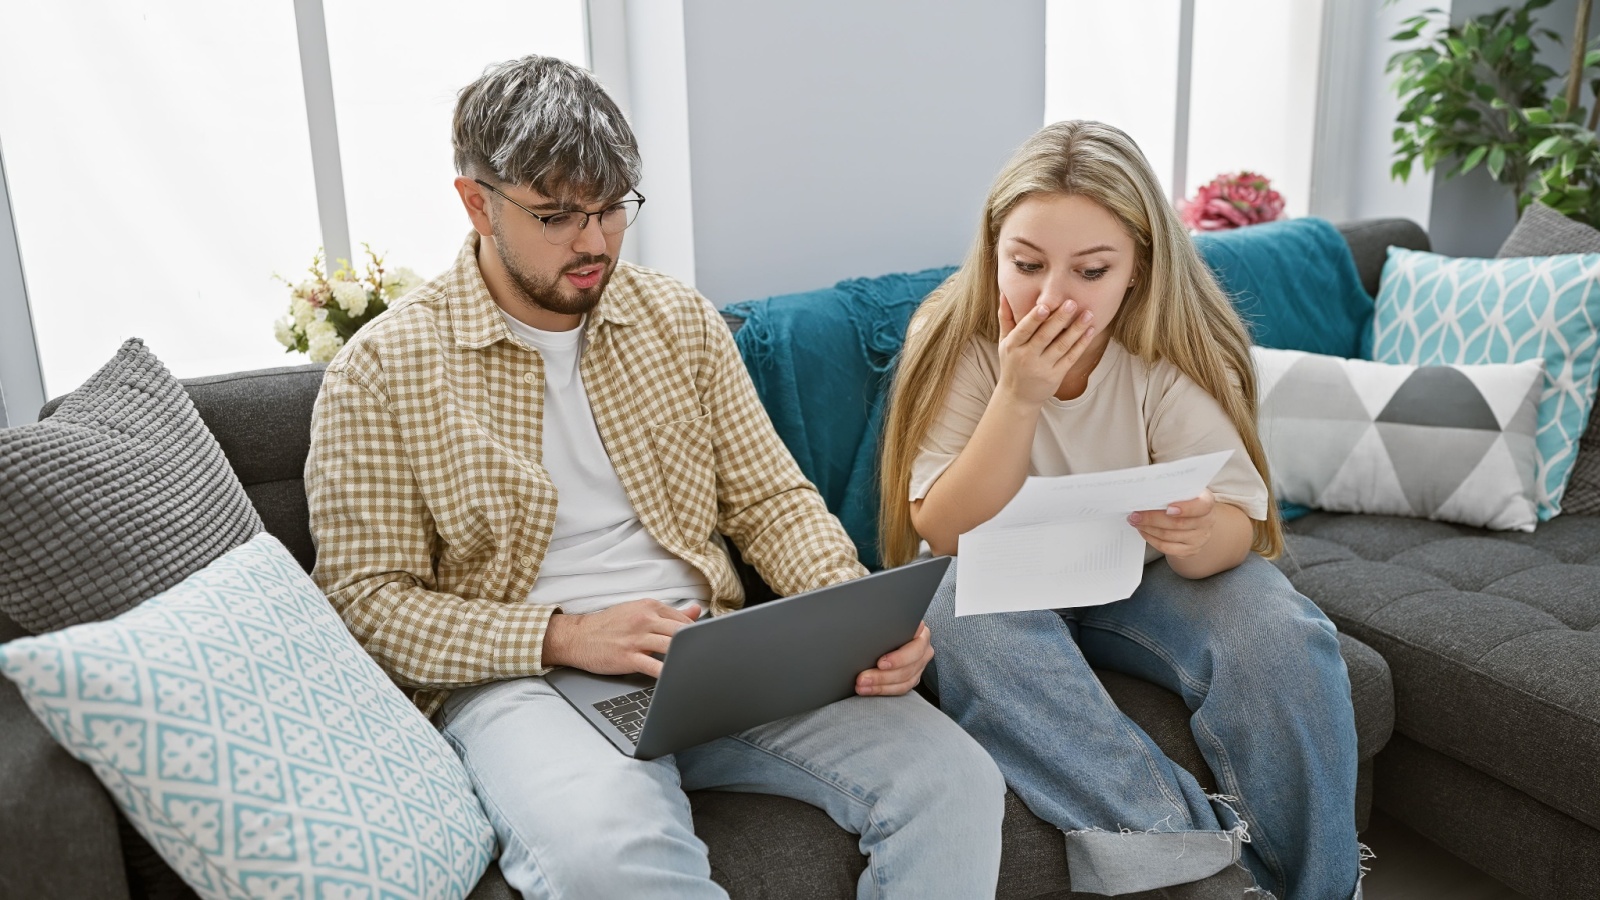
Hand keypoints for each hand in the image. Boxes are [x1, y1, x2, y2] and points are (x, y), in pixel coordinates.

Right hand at [544, 599, 701, 677]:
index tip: (708, 645)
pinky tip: (678, 678)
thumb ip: (669, 613)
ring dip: (687, 658)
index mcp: (649, 607)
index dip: (698, 635)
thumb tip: (696, 611)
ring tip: (701, 669)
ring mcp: (636, 638)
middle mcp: (644, 619)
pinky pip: (654, 666)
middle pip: (682, 632)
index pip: (684, 620)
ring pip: (671, 647)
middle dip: (698, 646)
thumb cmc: (609, 625)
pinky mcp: (628, 656)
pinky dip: (668, 673)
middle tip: (711, 658)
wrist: (577, 637)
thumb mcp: (638, 611)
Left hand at [855, 622, 932, 695]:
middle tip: (863, 678)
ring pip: (904, 681)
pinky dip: (882, 690)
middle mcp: (924, 649)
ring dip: (880, 685)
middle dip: (883, 675)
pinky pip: (900, 688)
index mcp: (921, 633)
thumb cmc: (890, 624)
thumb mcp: (890, 621)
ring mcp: (920, 664)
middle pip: (907, 668)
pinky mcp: (914, 677)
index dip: (898, 658)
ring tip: (862, 685)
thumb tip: (872, 629)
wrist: (894, 630)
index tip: (880, 663)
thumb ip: (888, 626)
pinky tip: (868, 689)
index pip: (914, 648)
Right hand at [996, 293, 1095, 405]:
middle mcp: (1026, 357)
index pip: (1024, 330)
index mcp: (1013, 346)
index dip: (1034, 319)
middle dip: (1059, 319)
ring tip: (1088, 314)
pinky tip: (1090, 331)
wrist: (1017, 396)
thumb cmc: (1011, 363)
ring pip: (1061, 346)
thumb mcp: (1004, 342)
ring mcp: (1042, 368)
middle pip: (1045, 336)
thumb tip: (1004, 293)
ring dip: (1076, 330)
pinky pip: (1071, 357)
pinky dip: (1081, 344)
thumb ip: (1006, 318)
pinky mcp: (1056, 376)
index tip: (1045, 305)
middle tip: (1072, 303)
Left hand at [1127, 490, 1216, 559]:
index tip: (1168, 508)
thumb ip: (1172, 490)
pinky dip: (1151, 539)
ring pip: (1169, 536)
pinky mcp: (1189, 550)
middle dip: (1152, 519)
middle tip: (1135, 515)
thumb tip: (1148, 491)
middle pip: (1178, 523)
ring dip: (1148, 528)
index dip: (1186, 508)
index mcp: (1207, 502)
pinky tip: (1143, 531)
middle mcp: (1206, 522)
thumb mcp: (1184, 490)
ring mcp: (1199, 538)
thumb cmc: (1185, 499)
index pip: (1201, 506)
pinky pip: (1166, 548)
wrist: (1195, 517)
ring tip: (1135, 521)